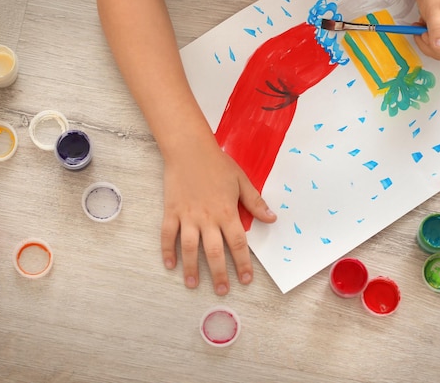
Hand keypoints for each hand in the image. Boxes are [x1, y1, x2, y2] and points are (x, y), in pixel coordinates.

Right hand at [159, 136, 276, 295]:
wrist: (189, 149)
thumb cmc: (217, 163)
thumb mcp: (241, 181)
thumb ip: (255, 202)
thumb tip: (272, 218)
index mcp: (226, 212)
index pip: (237, 243)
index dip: (242, 263)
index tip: (245, 279)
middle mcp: (207, 218)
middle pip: (213, 252)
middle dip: (219, 274)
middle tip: (222, 291)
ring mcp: (187, 216)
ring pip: (189, 248)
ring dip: (191, 268)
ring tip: (193, 285)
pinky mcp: (171, 211)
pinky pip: (167, 235)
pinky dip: (167, 250)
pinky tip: (169, 265)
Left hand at [413, 0, 439, 60]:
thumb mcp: (436, 10)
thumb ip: (439, 30)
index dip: (438, 48)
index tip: (427, 34)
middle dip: (430, 45)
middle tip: (422, 30)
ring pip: (438, 49)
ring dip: (426, 41)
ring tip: (421, 25)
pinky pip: (434, 41)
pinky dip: (425, 37)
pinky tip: (422, 25)